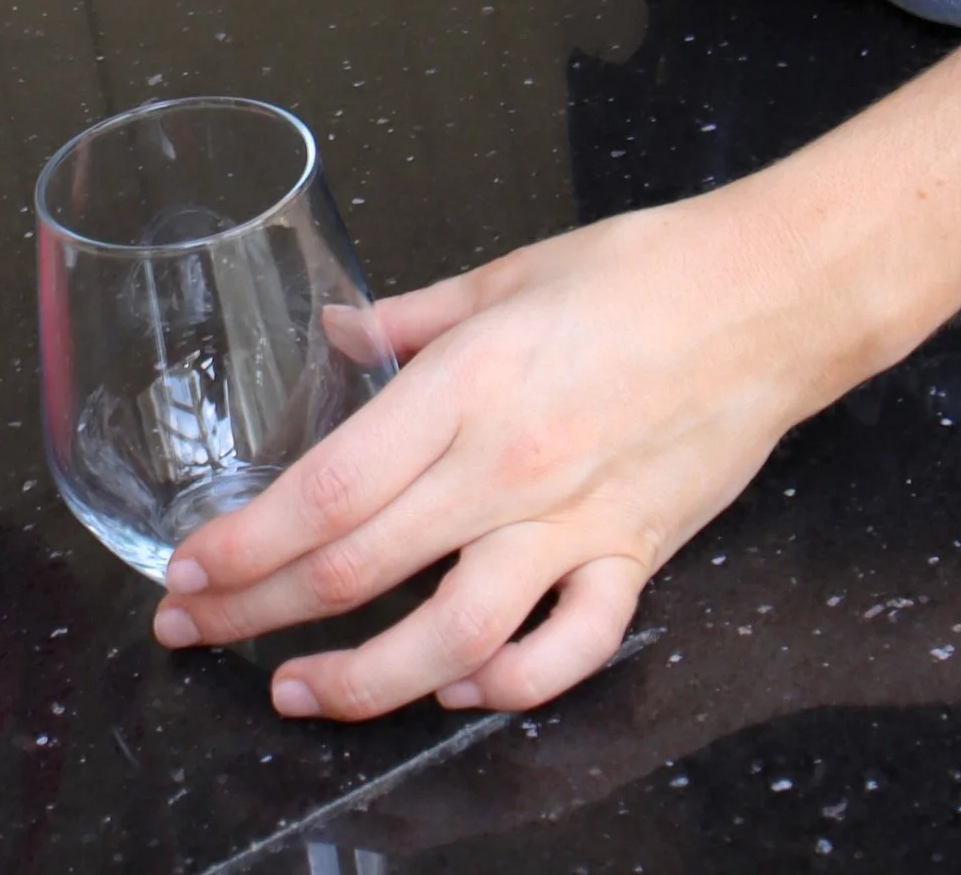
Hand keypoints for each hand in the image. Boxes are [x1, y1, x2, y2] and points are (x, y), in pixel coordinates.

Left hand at [152, 177, 871, 722]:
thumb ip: (411, 317)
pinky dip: (503, 686)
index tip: (188, 566)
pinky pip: (564, 652)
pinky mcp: (637, 560)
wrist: (772, 295)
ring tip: (295, 690)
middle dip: (259, 609)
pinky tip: (452, 689)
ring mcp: (577, 523)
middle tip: (192, 628)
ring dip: (361, 682)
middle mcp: (512, 465)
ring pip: (452, 639)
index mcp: (470, 381)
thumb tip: (338, 334)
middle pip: (362, 566)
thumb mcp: (507, 273)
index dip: (248, 541)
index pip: (331, 487)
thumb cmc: (640, 269)